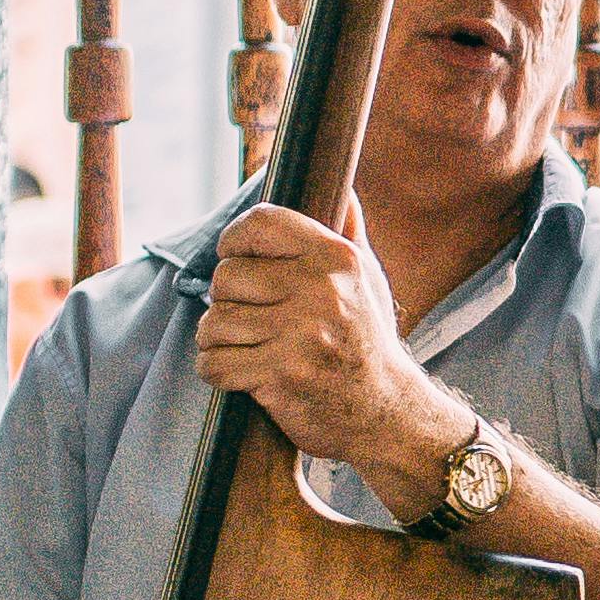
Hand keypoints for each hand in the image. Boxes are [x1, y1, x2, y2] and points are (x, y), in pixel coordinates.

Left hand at [194, 202, 459, 475]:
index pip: (259, 224)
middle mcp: (322, 291)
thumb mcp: (368, 281)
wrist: (385, 414)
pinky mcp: (280, 376)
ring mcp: (301, 335)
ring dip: (219, 340)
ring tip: (247, 347)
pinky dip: (218, 372)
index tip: (237, 259)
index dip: (235, 241)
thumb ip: (349, 232)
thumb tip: (345, 185)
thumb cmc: (367, 342)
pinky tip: (243, 373)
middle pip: (226, 276)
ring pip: (215, 322)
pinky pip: (214, 364)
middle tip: (252, 318)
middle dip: (228, 301)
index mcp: (338, 259)